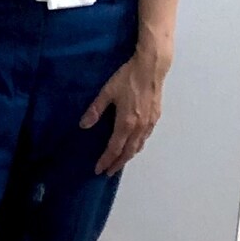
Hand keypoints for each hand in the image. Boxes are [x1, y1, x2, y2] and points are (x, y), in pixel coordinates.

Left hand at [80, 51, 167, 175]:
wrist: (151, 67)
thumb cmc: (128, 77)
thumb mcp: (107, 92)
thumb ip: (95, 110)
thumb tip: (83, 125)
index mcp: (126, 123)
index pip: (114, 148)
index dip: (106, 160)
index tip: (98, 170)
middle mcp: (139, 127)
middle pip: (128, 152)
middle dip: (117, 164)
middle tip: (108, 172)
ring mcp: (149, 123)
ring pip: (138, 146)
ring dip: (128, 157)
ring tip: (119, 162)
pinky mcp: (155, 117)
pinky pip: (145, 138)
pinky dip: (138, 146)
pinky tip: (134, 145)